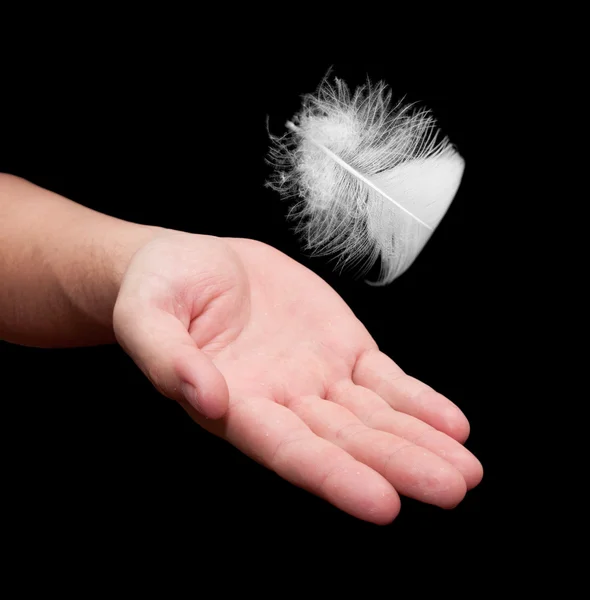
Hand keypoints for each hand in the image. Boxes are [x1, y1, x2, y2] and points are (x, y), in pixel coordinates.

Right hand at [113, 232, 481, 523]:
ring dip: (420, 441)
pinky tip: (451, 424)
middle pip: (346, 442)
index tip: (381, 502)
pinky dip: (418, 401)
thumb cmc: (159, 290)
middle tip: (450, 489)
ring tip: (464, 469)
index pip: (289, 450)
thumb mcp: (146, 315)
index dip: (333, 475)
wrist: (191, 264)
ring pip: (375, 417)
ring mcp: (316, 376)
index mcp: (235, 405)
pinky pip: (385, 379)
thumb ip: (167, 358)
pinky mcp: (339, 347)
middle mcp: (282, 402)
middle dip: (398, 465)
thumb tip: (203, 397)